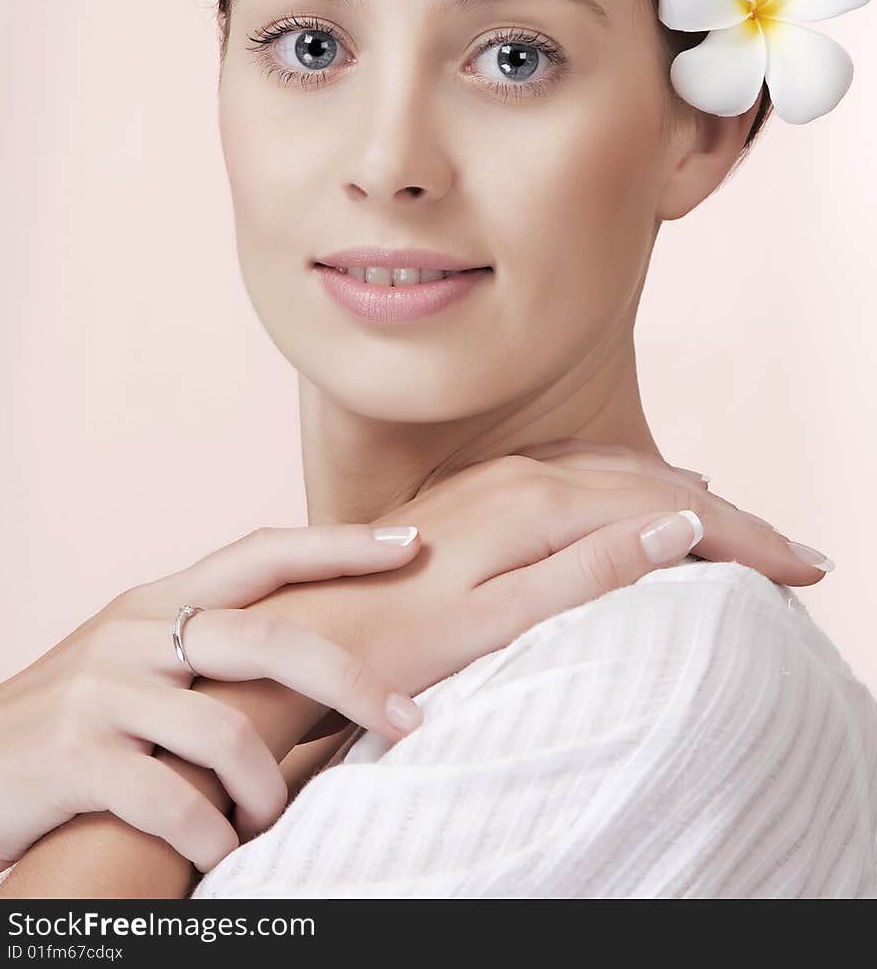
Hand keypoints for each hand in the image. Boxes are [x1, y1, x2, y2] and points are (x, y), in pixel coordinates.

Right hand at [0, 523, 422, 874]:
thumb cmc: (74, 723)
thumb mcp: (137, 662)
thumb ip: (208, 647)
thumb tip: (315, 651)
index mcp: (158, 601)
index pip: (261, 552)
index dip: (337, 546)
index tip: (409, 546)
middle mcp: (134, 631)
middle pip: (266, 637)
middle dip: (349, 678)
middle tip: (408, 717)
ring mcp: (102, 692)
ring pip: (226, 732)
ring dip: (267, 787)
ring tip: (270, 818)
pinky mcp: (74, 757)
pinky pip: (172, 801)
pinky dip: (212, 836)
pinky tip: (220, 852)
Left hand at [277, 440, 830, 705]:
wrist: (304, 628)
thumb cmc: (397, 640)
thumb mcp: (498, 619)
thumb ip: (589, 569)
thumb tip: (680, 527)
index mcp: (540, 503)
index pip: (669, 512)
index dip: (745, 539)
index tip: (806, 568)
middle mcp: (525, 474)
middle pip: (655, 486)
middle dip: (734, 520)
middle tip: (797, 556)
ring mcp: (502, 476)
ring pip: (621, 474)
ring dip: (687, 499)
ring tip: (740, 526)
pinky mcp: (483, 490)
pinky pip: (582, 471)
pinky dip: (633, 484)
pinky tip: (643, 495)